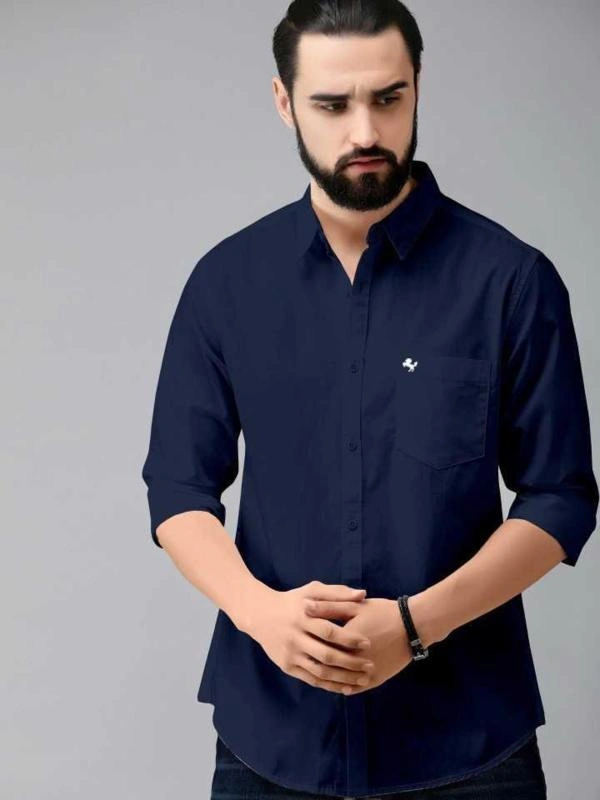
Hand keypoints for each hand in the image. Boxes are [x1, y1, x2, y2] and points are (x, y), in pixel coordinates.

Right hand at [243, 580, 375, 693]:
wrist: (260, 615)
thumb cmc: (293, 601)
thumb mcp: (312, 591)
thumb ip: (338, 593)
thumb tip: (363, 594)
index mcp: (303, 617)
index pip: (328, 631)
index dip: (348, 638)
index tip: (367, 643)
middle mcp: (295, 637)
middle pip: (326, 654)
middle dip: (350, 662)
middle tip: (370, 666)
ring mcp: (290, 654)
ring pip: (320, 671)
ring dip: (343, 678)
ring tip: (363, 679)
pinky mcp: (287, 666)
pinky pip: (311, 679)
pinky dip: (330, 685)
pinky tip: (346, 687)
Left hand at [306, 595, 420, 693]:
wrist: (413, 625)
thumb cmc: (383, 612)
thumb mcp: (355, 606)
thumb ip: (328, 607)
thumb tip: (304, 607)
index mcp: (344, 639)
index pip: (318, 644)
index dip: (306, 642)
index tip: (298, 639)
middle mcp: (353, 660)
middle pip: (326, 664)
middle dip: (313, 661)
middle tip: (301, 658)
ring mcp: (364, 672)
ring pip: (339, 681)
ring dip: (326, 678)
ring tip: (316, 672)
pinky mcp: (376, 680)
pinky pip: (356, 688)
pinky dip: (345, 687)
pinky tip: (338, 685)